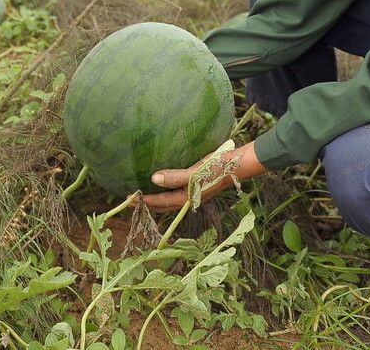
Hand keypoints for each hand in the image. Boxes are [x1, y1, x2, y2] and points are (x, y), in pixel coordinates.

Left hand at [141, 141, 267, 211]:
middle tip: (130, 200)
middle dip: (147, 204)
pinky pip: (177, 189)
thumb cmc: (218, 168)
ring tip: (143, 192)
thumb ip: (175, 176)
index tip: (128, 200)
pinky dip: (166, 188)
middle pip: (164, 205)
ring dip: (156, 198)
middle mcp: (189, 198)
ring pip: (170, 199)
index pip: (160, 202)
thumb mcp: (196, 173)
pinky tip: (164, 178)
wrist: (241, 163)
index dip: (143, 202)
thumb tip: (153, 179)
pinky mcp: (198, 183)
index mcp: (187, 198)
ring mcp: (194, 191)